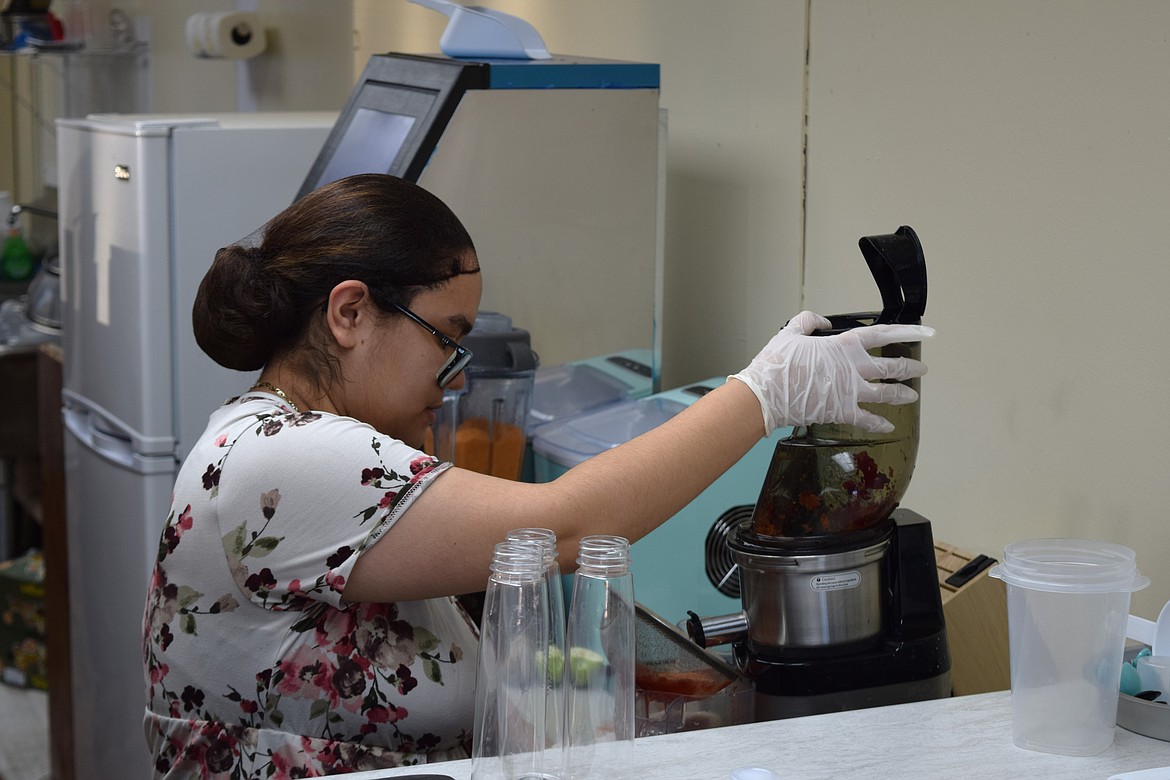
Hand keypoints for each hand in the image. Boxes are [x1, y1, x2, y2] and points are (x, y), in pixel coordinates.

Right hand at [730, 311, 934, 434]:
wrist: (766, 394)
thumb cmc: (777, 365)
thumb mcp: (791, 332)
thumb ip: (809, 321)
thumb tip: (821, 321)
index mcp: (844, 346)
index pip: (884, 335)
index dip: (908, 332)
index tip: (925, 332)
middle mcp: (854, 369)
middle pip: (892, 367)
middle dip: (910, 368)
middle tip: (921, 369)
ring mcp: (851, 392)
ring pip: (886, 393)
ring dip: (902, 394)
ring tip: (912, 395)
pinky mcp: (842, 411)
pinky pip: (867, 419)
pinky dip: (879, 423)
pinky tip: (888, 426)